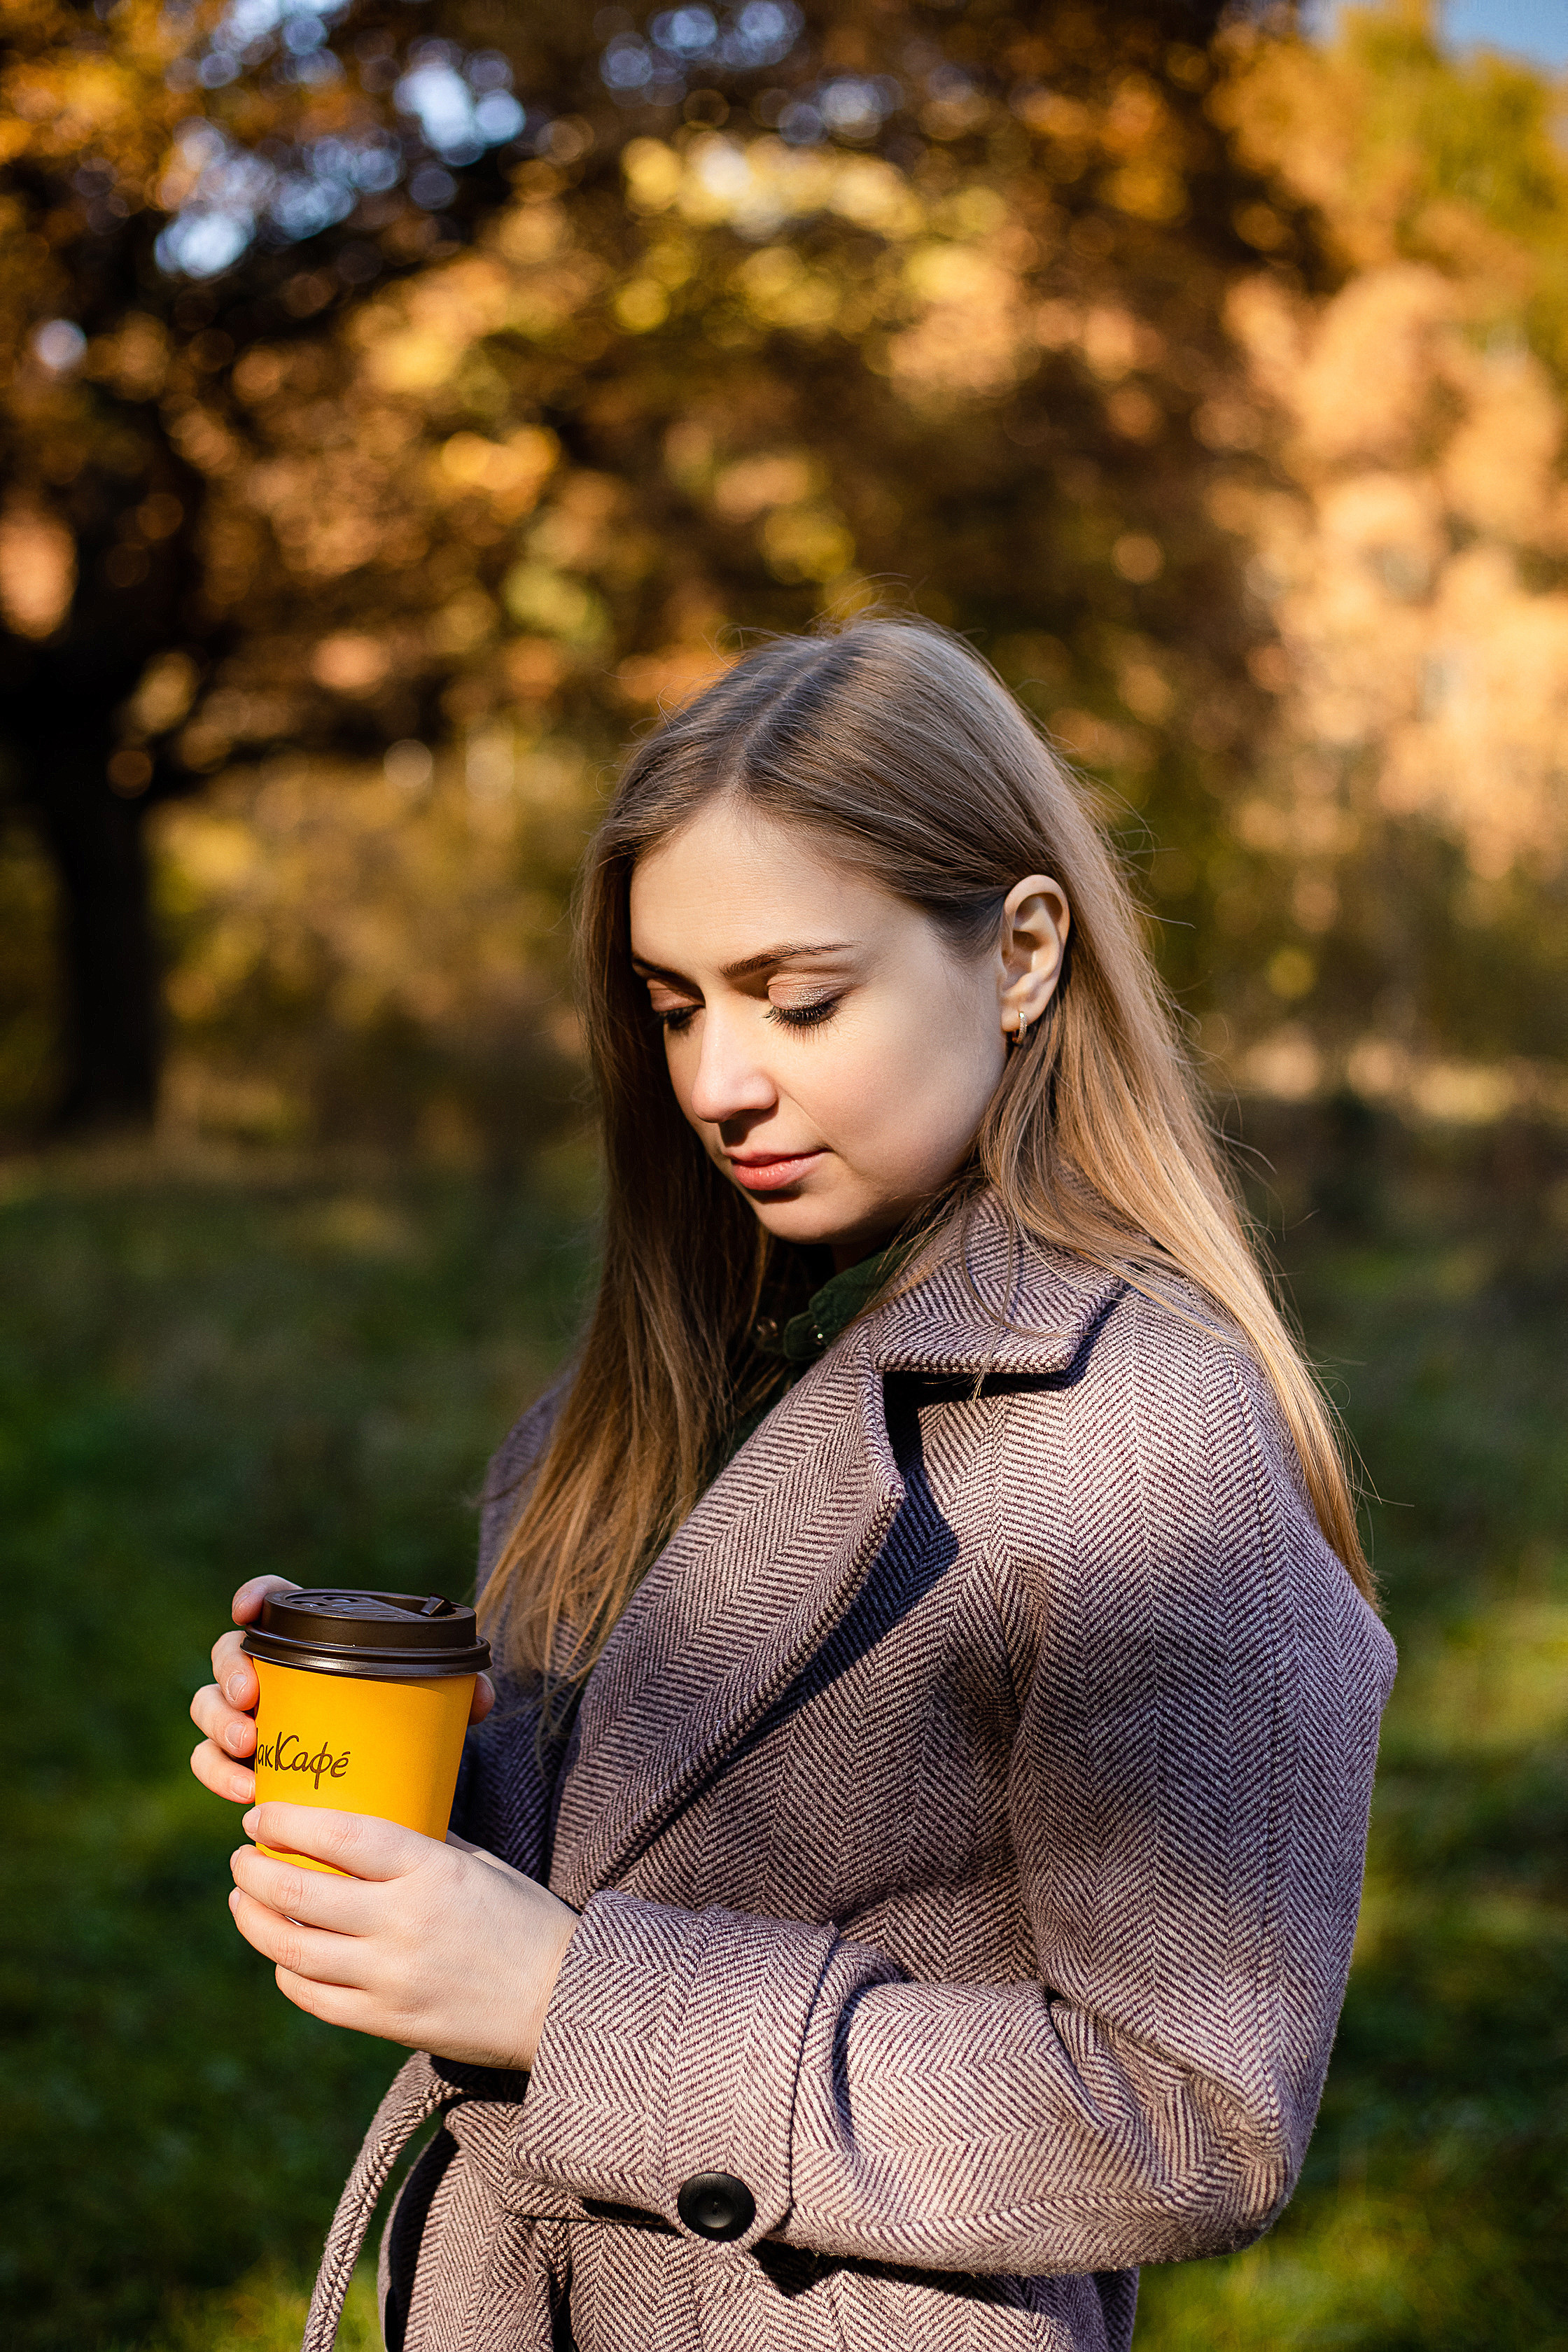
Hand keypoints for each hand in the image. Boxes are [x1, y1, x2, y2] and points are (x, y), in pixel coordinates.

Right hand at [190, 1576, 495, 1804]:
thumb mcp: (430, 1702)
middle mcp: (270, 1671)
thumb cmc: (402, 1721)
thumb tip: (479, 1699)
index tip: (248, 1610)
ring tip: (249, 1747)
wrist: (383, 1780)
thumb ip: (460, 1692)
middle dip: (228, 1674)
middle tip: (249, 1701)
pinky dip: (221, 1775)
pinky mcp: (240, 1760)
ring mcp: (248, 1714)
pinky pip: (210, 1761)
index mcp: (312, 1638)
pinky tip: (247, 1793)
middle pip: (227, 1654)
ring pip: (208, 1708)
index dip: (255, 1595)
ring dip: (218, 1727)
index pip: (273, 1600)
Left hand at [228, 1803, 577, 2069]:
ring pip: (293, 1949)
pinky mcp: (386, 2023)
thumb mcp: (478, 1863)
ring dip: (255, 1920)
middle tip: (243, 1856)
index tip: (260, 1815)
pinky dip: (287, 1971)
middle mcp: (403, 1924)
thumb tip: (370, 1814)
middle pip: (300, 1893)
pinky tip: (282, 1952)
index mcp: (430, 1872)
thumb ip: (422, 1842)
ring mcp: (390, 1979)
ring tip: (244, 1899)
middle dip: (255, 1871)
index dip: (288, 1822)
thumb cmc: (523, 1920)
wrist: (560, 2001)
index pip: (340, 1836)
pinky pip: (313, 1997)